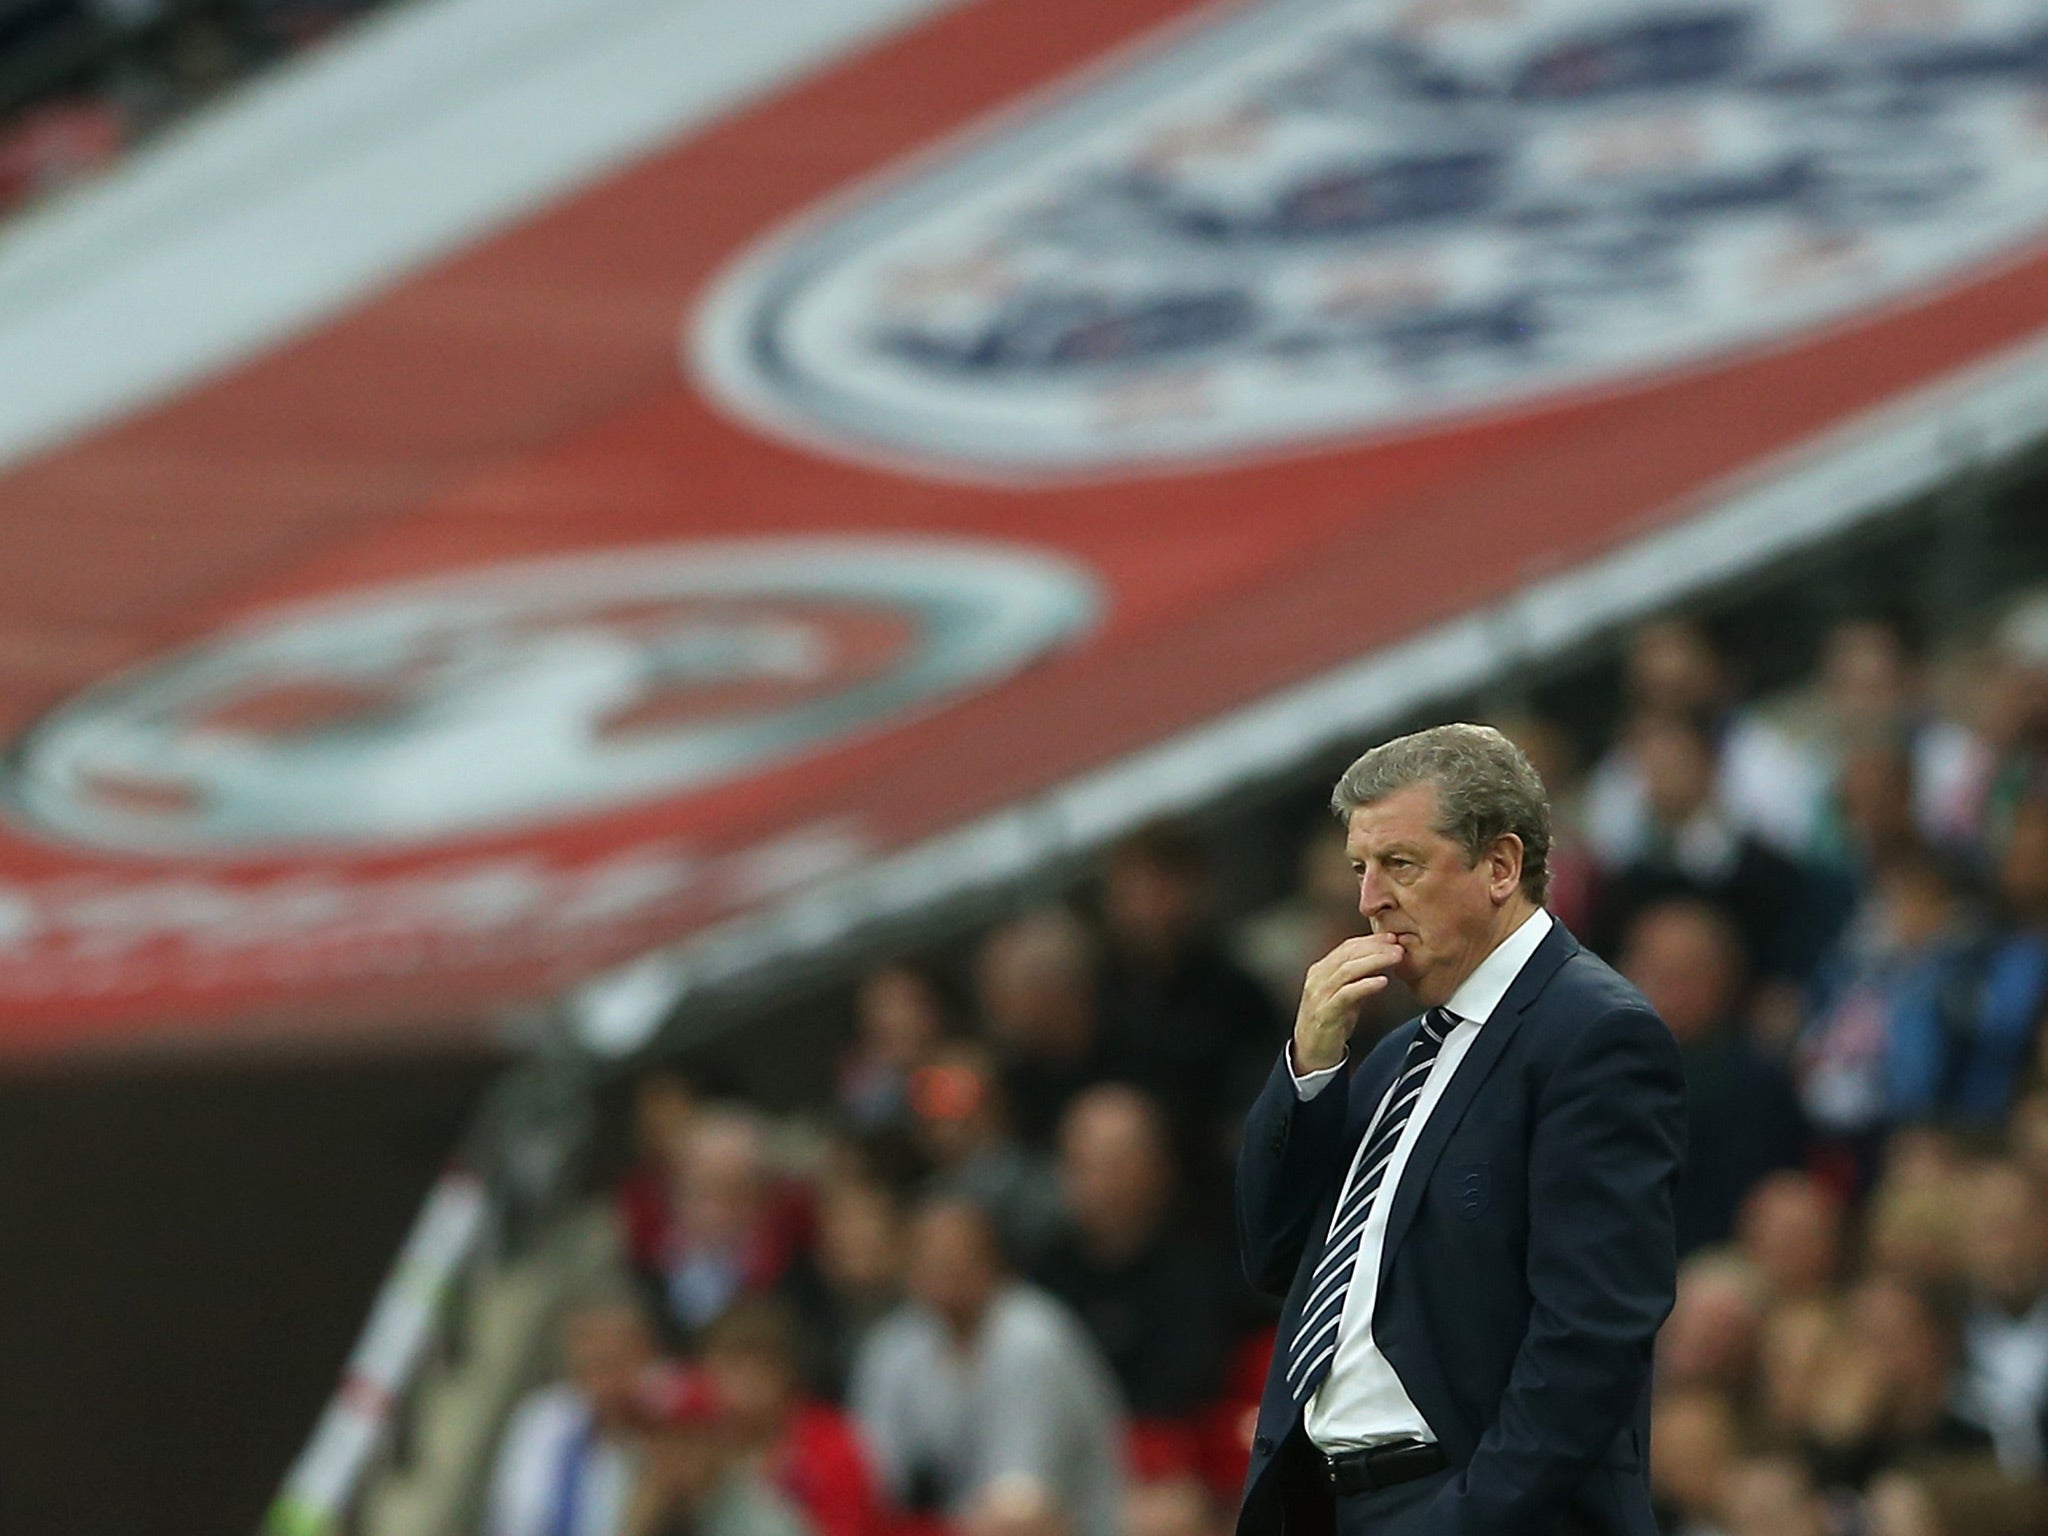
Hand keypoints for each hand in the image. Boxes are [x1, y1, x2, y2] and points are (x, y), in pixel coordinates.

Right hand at [1294, 933, 1403, 1072]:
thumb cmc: (1329, 1022)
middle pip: (1348, 954)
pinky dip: (1365, 985)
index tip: (1391, 938)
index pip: (1347, 947)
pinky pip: (1347, 994)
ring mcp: (1320, 995)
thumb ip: (1358, 978)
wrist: (1311, 1053)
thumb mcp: (1344, 995)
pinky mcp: (1326, 1013)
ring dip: (1374, 961)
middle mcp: (1318, 979)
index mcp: (1321, 971)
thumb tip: (1380, 961)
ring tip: (1395, 958)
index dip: (1371, 940)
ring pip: (1347, 970)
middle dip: (1375, 947)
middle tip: (1397, 945)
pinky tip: (1382, 981)